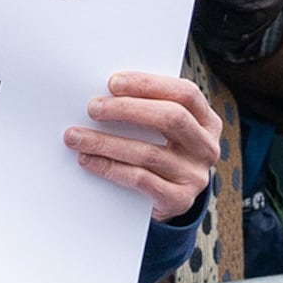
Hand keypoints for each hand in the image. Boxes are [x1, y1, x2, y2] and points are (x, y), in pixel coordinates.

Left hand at [68, 70, 223, 219]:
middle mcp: (206, 147)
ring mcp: (195, 176)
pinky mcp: (179, 200)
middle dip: (126, 109)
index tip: (113, 82)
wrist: (164, 201)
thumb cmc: (157, 153)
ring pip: (148, 152)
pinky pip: (140, 180)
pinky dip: (109, 168)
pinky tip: (87, 160)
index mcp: (207, 121)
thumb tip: (103, 93)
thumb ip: (146, 109)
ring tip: (75, 136)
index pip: (185, 94)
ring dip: (106, 142)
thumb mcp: (162, 130)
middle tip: (92, 108)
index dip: (150, 84)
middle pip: (171, 119)